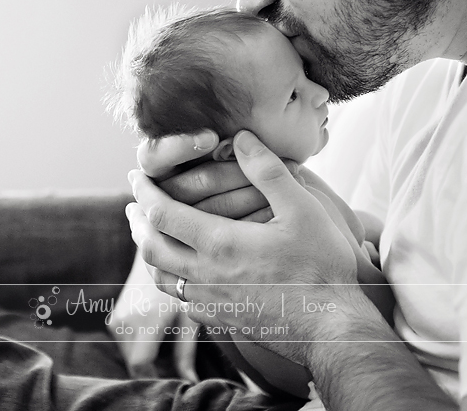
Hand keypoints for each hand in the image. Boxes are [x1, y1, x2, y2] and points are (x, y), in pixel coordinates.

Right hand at [108, 250, 198, 380]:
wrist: (158, 249)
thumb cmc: (183, 282)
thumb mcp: (190, 315)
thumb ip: (186, 352)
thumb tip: (189, 382)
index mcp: (148, 318)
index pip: (140, 364)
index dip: (155, 377)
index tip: (172, 380)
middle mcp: (127, 319)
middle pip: (135, 363)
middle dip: (154, 368)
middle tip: (174, 360)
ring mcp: (117, 317)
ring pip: (129, 355)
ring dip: (146, 356)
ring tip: (167, 340)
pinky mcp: (113, 317)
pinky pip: (125, 344)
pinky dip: (139, 346)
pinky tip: (156, 331)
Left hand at [127, 130, 360, 363]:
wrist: (333, 327)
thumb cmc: (322, 265)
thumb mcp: (302, 209)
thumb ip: (267, 171)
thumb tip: (241, 137)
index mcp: (220, 244)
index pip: (162, 214)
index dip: (144, 192)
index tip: (137, 176)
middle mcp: (206, 276)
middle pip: (151, 247)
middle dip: (137, 222)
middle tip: (132, 205)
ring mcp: (211, 303)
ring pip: (162, 278)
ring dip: (149, 252)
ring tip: (147, 237)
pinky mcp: (222, 321)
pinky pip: (181, 300)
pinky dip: (170, 280)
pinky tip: (180, 274)